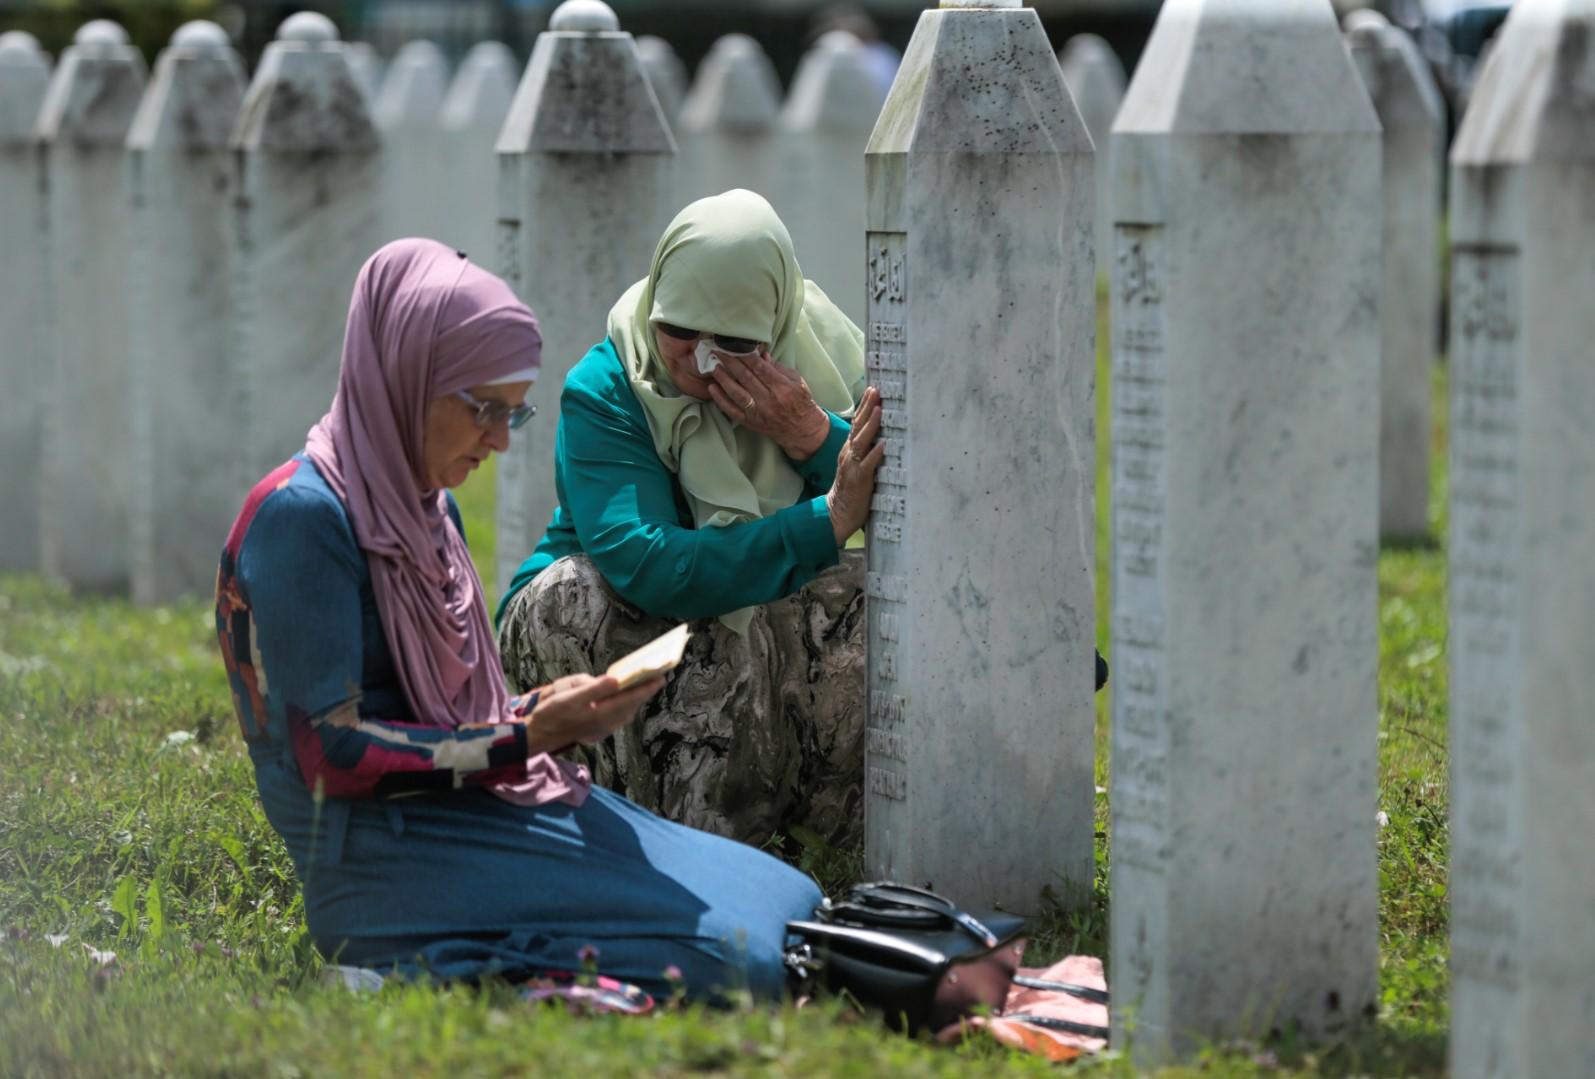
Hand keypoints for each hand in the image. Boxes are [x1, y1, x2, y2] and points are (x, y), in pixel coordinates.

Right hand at [522, 673, 664, 754]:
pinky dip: (624, 708)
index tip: (660, 678)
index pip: (630, 698)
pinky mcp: (596, 731)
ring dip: (635, 701)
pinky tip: (622, 702)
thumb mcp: (570, 697)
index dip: (646, 688)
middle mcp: (605, 723)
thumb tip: (616, 680)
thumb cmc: (552, 713)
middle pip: (631, 706)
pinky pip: (617, 718)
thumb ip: (594, 689)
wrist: (539, 736)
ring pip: (625, 713)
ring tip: (644, 688)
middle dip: (644, 693)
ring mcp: (601, 729)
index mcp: (601, 713)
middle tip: (657, 679)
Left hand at [707, 349, 830, 459]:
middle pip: (746, 378)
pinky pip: (732, 411)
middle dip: (731, 362)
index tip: (734, 346)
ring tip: (715, 367)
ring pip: (737, 394)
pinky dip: (721, 400)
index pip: (760, 368)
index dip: (745, 355)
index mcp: (782, 387)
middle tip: (719, 351)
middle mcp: (769, 400)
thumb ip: (778, 367)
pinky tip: (713, 388)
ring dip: (724, 379)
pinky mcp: (750, 422)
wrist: (801, 429)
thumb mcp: (796, 380)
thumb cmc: (800, 401)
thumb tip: (761, 354)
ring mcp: (758, 412)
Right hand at [826, 386, 884, 544]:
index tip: (873, 389)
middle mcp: (849, 454)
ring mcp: (853, 466)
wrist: (837, 512)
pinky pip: (867, 465)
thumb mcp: (857, 465)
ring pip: (861, 442)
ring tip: (879, 410)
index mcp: (850, 449)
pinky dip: (875, 454)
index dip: (864, 406)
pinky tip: (882, 445)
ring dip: (870, 425)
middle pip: (858, 426)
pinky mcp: (859, 479)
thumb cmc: (852, 489)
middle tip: (876, 391)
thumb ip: (866, 450)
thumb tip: (881, 435)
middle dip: (867, 407)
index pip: (857, 423)